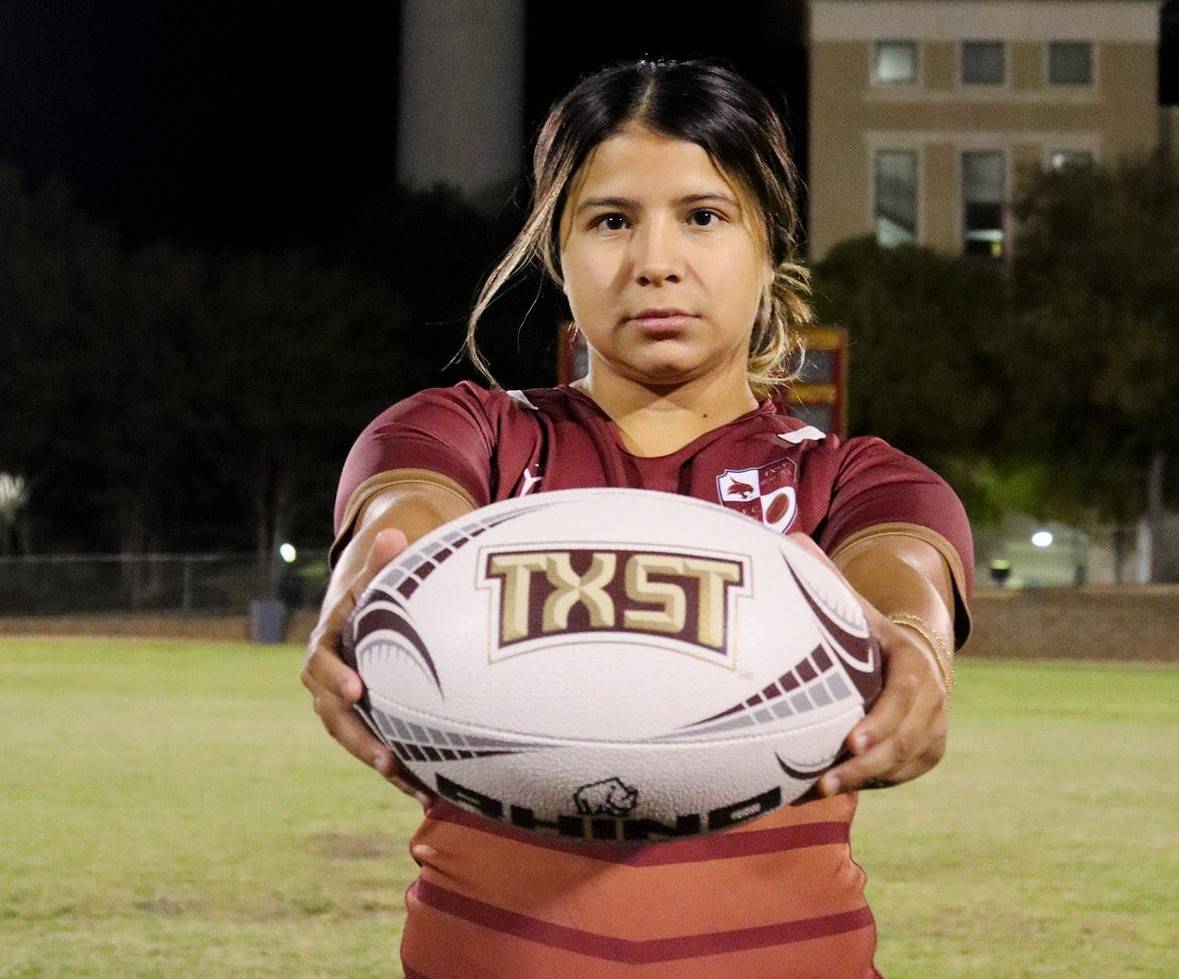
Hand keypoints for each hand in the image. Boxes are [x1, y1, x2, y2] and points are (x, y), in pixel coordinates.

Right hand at [301, 525, 437, 810]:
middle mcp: (328, 683)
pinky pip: (379, 749)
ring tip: (408, 783)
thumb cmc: (372, 599)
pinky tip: (430, 795)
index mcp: (326, 647)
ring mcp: (345, 709)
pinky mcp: (366, 725)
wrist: (361, 623)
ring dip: (380, 762)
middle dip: (359, 739)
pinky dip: (400, 772)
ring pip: (356, 740)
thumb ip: (382, 565)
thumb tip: (394, 532)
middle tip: (385, 758)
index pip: (322, 663)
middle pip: (336, 717)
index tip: (356, 689)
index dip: (335, 677)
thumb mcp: (374, 580)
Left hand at [785, 533, 949, 798]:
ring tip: (818, 789)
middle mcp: (934, 696)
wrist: (910, 653)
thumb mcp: (849, 604)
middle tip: (824, 780)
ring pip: (904, 762)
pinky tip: (831, 789)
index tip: (849, 740)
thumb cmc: (864, 629)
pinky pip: (903, 774)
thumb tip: (790, 537)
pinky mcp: (929, 752)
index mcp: (913, 659)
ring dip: (865, 780)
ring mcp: (936, 726)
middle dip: (867, 764)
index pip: (906, 692)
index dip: (882, 718)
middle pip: (906, 738)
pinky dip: (872, 783)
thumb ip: (824, 577)